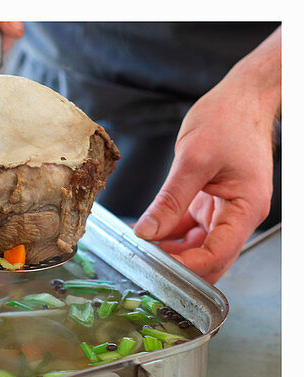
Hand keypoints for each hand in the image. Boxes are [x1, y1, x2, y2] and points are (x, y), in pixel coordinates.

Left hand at [135, 30, 279, 282]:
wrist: (242, 96)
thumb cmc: (230, 118)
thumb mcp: (194, 157)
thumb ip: (170, 199)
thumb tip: (147, 232)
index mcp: (246, 208)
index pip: (217, 255)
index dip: (187, 268)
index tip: (157, 269)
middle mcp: (238, 217)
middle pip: (209, 260)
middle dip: (179, 267)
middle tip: (144, 265)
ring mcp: (224, 214)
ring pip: (197, 250)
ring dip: (171, 253)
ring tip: (141, 250)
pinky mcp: (210, 207)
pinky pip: (189, 233)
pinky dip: (169, 236)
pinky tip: (148, 235)